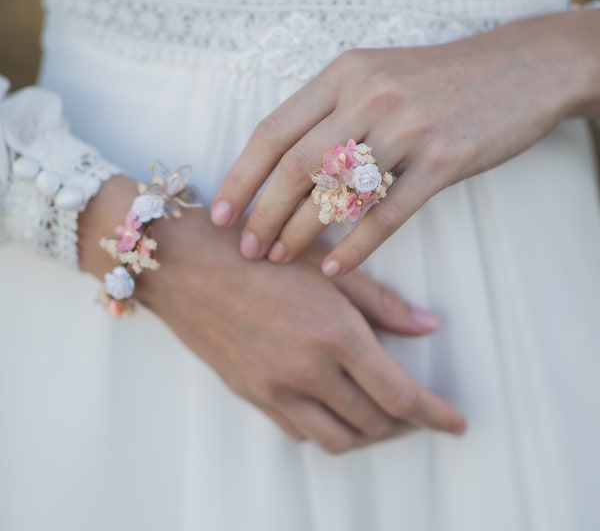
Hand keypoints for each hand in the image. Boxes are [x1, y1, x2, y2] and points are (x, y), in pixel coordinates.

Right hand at [80, 177, 465, 453]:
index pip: (400, 396)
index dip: (435, 415)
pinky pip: (300, 432)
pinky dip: (329, 430)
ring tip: (383, 417)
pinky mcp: (251, 395)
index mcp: (334, 335)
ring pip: (337, 439)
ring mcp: (274, 390)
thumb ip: (381, 302)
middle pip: (373, 423)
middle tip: (421, 411)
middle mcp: (306, 372)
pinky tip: (336, 409)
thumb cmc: (255, 251)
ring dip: (369, 435)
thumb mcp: (323, 266)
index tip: (457, 424)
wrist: (183, 264)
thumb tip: (427, 327)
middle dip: (407, 424)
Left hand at [211, 10, 599, 274]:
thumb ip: (331, 110)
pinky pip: (387, 213)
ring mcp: (407, 127)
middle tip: (248, 249)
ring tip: (281, 258)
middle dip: (263, 213)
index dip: (242, 177)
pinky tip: (334, 266)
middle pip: (296, 166)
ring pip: (336, 191)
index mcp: (343, 74)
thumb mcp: (376, 74)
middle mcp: (368, 96)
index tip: (221, 214)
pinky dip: (355, 245)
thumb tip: (284, 164)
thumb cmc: (438, 79)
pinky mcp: (444, 160)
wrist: (519, 69)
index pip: (273, 130)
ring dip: (301, 231)